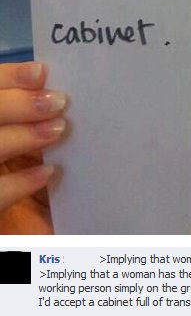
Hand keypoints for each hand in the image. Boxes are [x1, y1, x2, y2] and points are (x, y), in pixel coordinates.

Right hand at [0, 62, 65, 230]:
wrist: (45, 243)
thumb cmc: (40, 188)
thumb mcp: (35, 153)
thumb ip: (34, 124)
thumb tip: (57, 95)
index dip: (8, 78)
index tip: (42, 72)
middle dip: (14, 104)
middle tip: (58, 102)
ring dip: (19, 137)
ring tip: (57, 131)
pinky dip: (19, 183)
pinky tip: (46, 174)